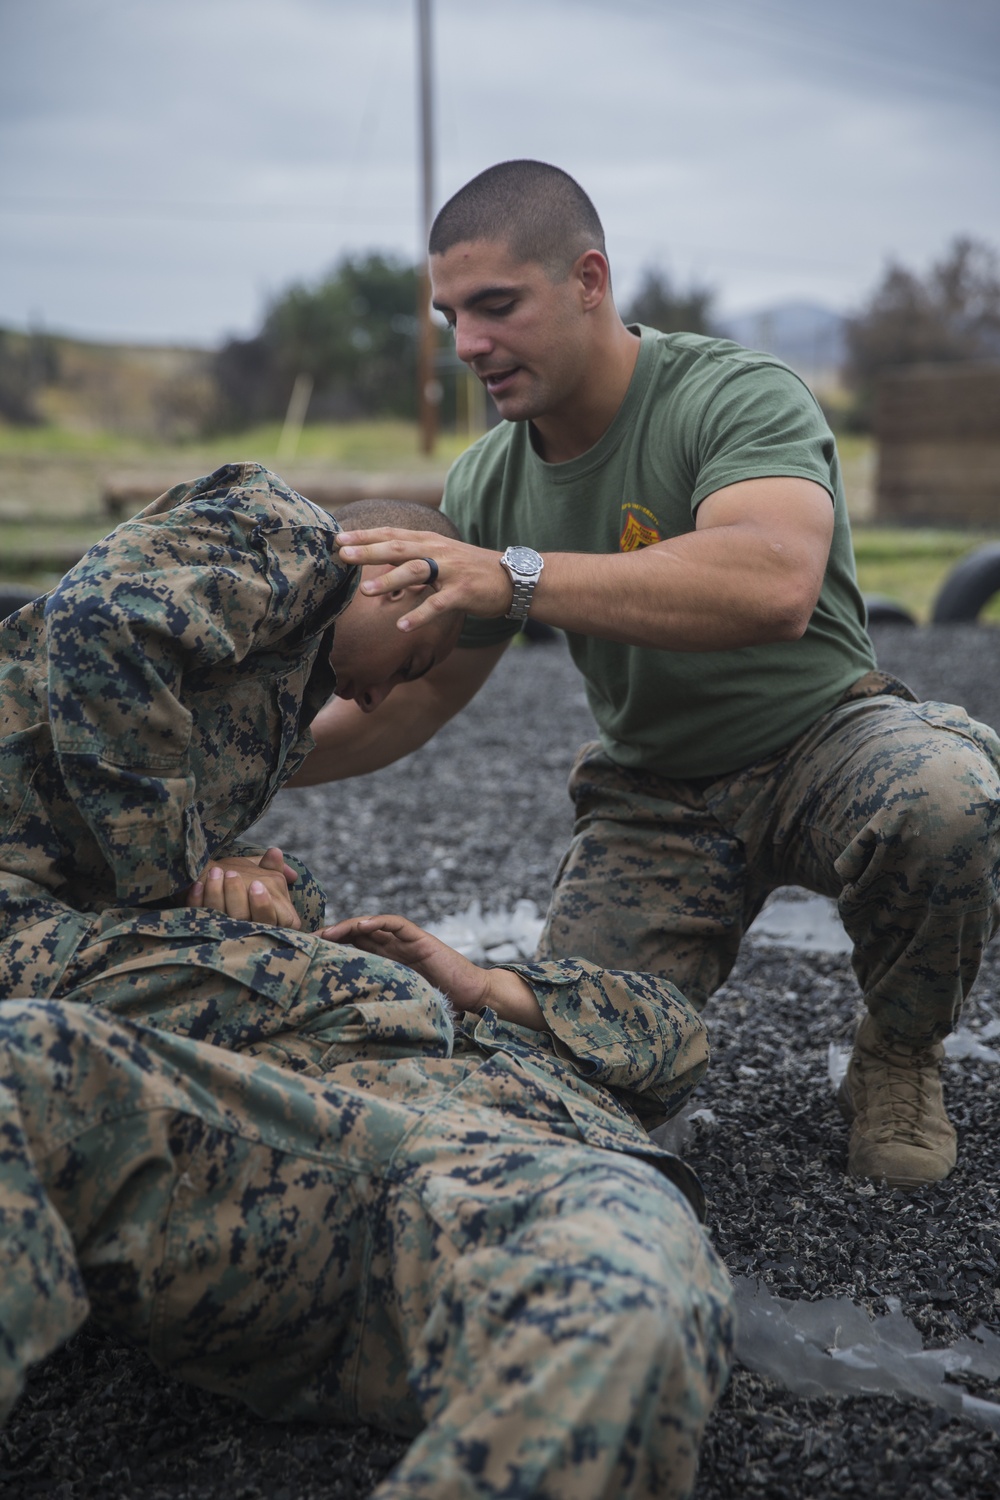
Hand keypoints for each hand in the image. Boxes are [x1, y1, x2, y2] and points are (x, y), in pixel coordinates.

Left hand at [186, 846, 301, 928]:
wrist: (218, 889)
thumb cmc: (250, 887)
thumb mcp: (265, 878)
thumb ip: (273, 868)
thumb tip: (275, 852)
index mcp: (270, 920)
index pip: (269, 918)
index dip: (263, 905)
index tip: (256, 884)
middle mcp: (248, 931)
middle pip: (244, 919)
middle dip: (237, 896)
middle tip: (232, 874)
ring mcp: (225, 933)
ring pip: (221, 920)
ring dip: (216, 895)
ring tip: (215, 872)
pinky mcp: (203, 930)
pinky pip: (199, 919)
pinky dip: (197, 900)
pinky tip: (197, 885)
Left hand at [320, 912, 544, 1029]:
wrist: (473, 997)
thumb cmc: (439, 1003)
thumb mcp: (399, 1001)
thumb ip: (378, 1001)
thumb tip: (343, 1022)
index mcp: (385, 961)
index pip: (352, 947)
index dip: (331, 948)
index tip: (307, 954)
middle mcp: (392, 947)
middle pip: (356, 933)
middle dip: (331, 934)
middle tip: (307, 940)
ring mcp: (406, 941)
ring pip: (372, 925)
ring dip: (349, 925)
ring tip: (328, 931)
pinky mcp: (420, 939)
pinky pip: (396, 924)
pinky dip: (379, 921)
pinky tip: (361, 925)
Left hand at [335, 528, 511, 632]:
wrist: (513, 579)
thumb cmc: (472, 570)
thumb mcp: (441, 556)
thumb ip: (413, 556)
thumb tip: (380, 559)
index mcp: (430, 542)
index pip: (393, 534)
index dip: (366, 536)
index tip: (339, 539)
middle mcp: (438, 552)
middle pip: (398, 547)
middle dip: (369, 550)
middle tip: (343, 555)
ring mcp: (451, 572)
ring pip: (415, 572)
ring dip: (389, 580)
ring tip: (365, 590)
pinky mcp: (463, 593)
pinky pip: (438, 605)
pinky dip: (419, 615)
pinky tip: (401, 626)